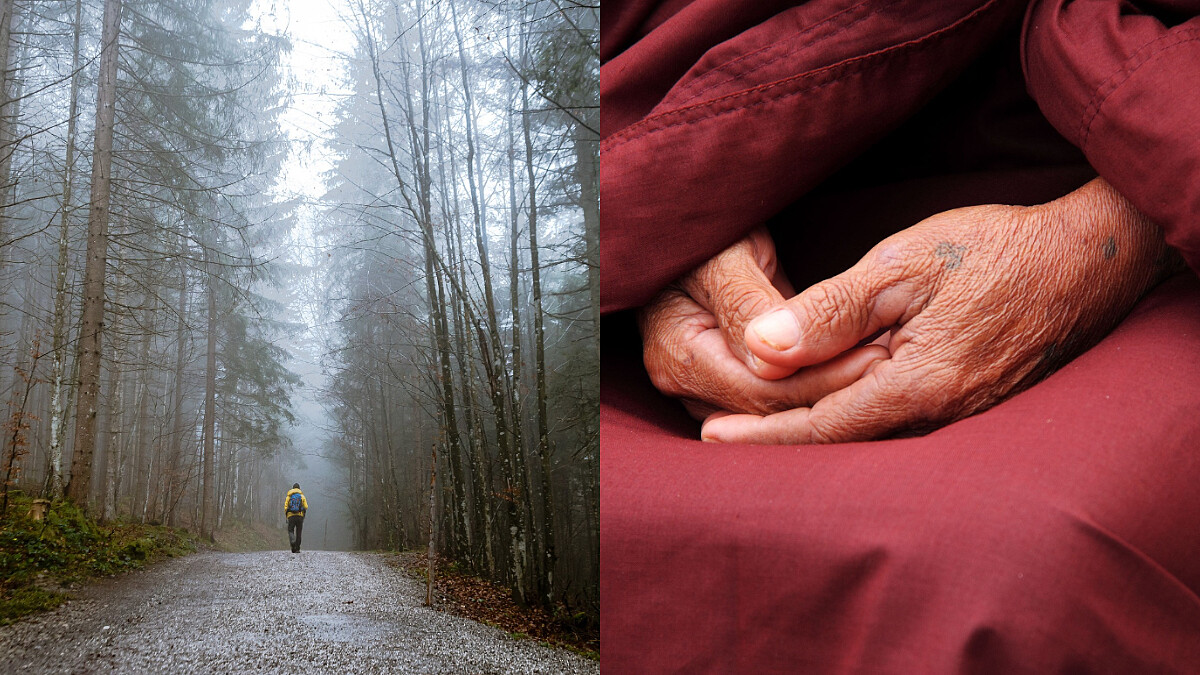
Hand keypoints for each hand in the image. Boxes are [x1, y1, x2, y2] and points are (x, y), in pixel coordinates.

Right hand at [639, 227, 888, 418]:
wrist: (693, 222)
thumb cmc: (705, 228)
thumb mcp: (725, 255)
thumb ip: (746, 306)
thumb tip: (773, 363)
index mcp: (675, 355)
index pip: (756, 391)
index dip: (819, 380)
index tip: (875, 356)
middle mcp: (682, 382)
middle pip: (766, 408)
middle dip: (830, 390)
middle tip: (890, 363)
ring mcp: (702, 386)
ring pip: (773, 410)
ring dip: (826, 393)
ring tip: (881, 366)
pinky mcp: (727, 377)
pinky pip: (774, 395)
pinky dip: (813, 383)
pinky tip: (855, 367)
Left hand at [702, 178, 1180, 442]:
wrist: (1086, 260)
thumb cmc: (992, 251)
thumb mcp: (902, 265)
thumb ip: (830, 310)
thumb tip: (762, 349)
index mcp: (918, 386)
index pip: (820, 427)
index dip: (761, 435)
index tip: (711, 438)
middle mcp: (939, 417)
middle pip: (839, 441)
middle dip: (775, 439)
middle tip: (713, 434)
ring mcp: (960, 419)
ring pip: (865, 438)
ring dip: (808, 433)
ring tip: (750, 425)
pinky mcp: (970, 408)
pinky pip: (895, 426)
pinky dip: (848, 420)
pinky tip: (819, 408)